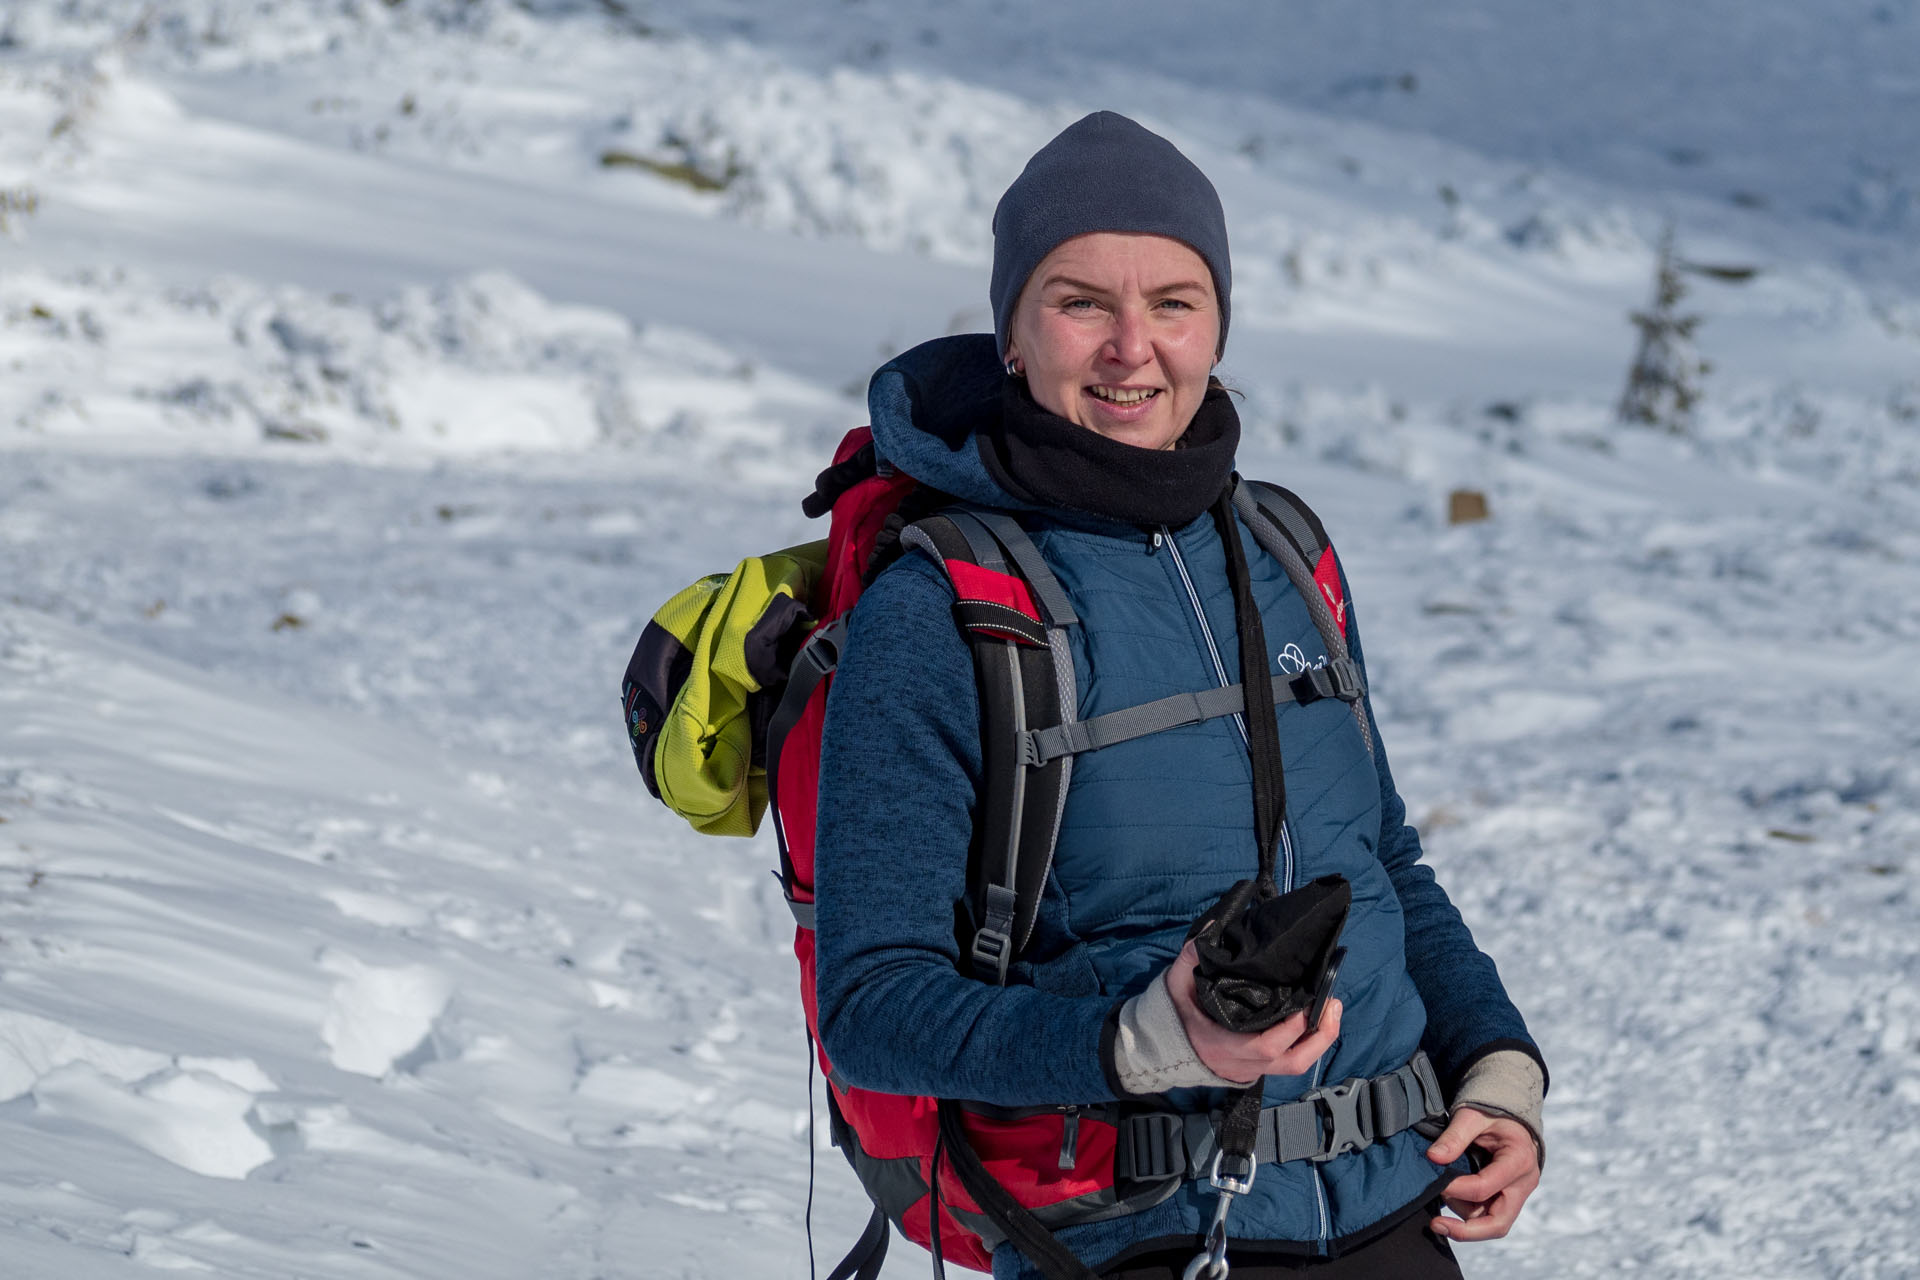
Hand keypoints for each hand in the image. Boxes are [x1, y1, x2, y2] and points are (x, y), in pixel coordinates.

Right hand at [1164, 941, 1342, 1083]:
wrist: (1161, 1050)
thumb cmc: (1173, 1015)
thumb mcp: (1177, 984)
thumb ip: (1192, 957)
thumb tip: (1215, 926)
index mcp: (1223, 1045)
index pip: (1266, 1047)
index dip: (1292, 1029)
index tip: (1308, 1000)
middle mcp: (1243, 1064)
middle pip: (1292, 1062)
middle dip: (1320, 1036)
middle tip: (1333, 1003)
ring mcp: (1252, 1070)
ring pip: (1296, 1065)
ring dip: (1320, 1040)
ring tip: (1332, 1009)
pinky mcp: (1257, 1069)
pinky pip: (1289, 1061)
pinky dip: (1307, 1042)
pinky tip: (1315, 1019)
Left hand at [1425, 1108, 1540, 1240]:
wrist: (1510, 1116)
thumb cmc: (1493, 1113)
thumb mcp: (1472, 1115)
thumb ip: (1454, 1136)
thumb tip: (1433, 1158)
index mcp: (1519, 1160)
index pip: (1485, 1187)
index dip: (1456, 1189)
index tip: (1435, 1183)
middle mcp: (1523, 1183)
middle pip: (1499, 1223)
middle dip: (1466, 1230)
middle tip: (1437, 1225)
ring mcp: (1518, 1194)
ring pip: (1491, 1222)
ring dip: (1463, 1215)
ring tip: (1443, 1190)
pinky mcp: (1508, 1198)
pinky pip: (1488, 1215)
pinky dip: (1467, 1213)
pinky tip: (1450, 1197)